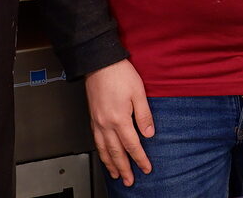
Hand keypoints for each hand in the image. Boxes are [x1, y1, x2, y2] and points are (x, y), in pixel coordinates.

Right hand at [85, 59, 154, 185]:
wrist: (99, 62)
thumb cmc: (119, 73)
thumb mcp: (138, 92)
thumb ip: (144, 114)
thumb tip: (149, 133)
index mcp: (119, 118)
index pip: (132, 145)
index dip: (140, 159)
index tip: (146, 168)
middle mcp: (106, 123)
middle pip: (116, 152)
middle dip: (124, 168)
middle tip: (129, 181)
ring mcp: (97, 121)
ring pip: (103, 149)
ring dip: (110, 164)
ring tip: (116, 174)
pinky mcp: (93, 117)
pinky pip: (96, 141)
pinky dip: (101, 152)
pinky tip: (104, 155)